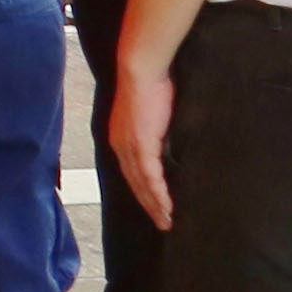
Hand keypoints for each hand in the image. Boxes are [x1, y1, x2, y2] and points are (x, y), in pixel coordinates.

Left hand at [114, 54, 177, 232]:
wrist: (142, 68)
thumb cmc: (152, 85)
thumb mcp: (153, 115)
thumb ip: (157, 133)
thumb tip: (171, 146)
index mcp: (121, 138)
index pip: (131, 172)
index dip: (143, 191)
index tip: (154, 207)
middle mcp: (120, 144)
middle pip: (134, 183)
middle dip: (148, 205)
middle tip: (163, 223)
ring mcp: (128, 145)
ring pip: (141, 183)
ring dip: (155, 204)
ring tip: (167, 221)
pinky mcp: (140, 143)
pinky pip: (149, 175)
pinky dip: (158, 193)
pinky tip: (166, 206)